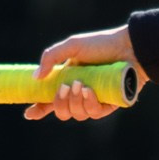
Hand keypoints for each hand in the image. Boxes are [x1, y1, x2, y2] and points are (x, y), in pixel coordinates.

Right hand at [26, 26, 140, 122]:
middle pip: (62, 112)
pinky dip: (89, 104)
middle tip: (65, 87)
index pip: (50, 100)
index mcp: (68, 81)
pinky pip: (94, 114)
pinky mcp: (110, 105)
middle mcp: (80, 94)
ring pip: (77, 115)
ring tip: (80, 85)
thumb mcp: (72, 46)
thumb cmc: (101, 45)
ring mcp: (95, 100)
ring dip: (74, 102)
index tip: (29, 113)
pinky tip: (89, 91)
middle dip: (59, 103)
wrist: (128, 48)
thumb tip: (36, 78)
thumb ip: (51, 58)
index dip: (39, 109)